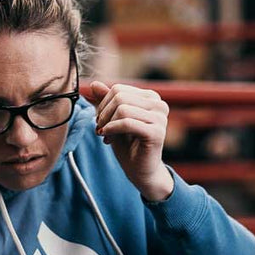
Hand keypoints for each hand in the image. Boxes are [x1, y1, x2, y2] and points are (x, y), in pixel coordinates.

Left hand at [91, 81, 173, 201]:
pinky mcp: (156, 132)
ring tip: (104, 135)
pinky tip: (107, 138)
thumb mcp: (113, 120)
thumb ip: (106, 101)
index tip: (100, 121)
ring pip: (122, 109)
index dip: (103, 105)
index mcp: (151, 97)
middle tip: (100, 129)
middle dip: (103, 113)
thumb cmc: (127, 145)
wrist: (140, 170)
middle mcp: (159, 104)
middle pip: (119, 97)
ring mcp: (160, 118)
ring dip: (107, 123)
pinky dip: (112, 130)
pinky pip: (127, 123)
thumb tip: (95, 83)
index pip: (118, 89)